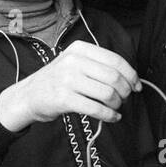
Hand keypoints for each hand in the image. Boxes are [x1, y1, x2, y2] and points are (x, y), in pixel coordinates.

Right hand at [0, 40, 138, 131]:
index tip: (137, 86)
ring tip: (115, 108)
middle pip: (114, 77)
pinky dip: (109, 116)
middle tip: (123, 99)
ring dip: (117, 105)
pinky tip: (112, 117)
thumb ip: (99, 66)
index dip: (131, 75)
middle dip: (125, 92)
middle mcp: (73, 61)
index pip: (115, 60)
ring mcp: (67, 79)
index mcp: (79, 49)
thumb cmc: (58, 81)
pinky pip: (96, 108)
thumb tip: (132, 79)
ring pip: (107, 93)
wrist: (28, 95)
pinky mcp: (63, 99)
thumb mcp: (75, 63)